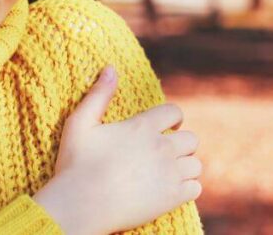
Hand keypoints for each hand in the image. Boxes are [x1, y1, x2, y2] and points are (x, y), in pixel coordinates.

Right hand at [33, 66, 201, 234]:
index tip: (167, 125)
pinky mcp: (172, 198)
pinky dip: (187, 187)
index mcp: (142, 127)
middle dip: (181, 142)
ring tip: (168, 170)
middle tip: (165, 150)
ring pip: (196, 164)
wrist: (81, 204)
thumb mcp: (80, 122)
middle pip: (191, 139)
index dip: (172, 117)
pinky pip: (196, 188)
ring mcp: (169, 174)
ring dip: (185, 165)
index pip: (174, 112)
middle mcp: (161, 147)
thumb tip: (111, 68)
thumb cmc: (76, 163)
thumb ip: (98, 94)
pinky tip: (171, 188)